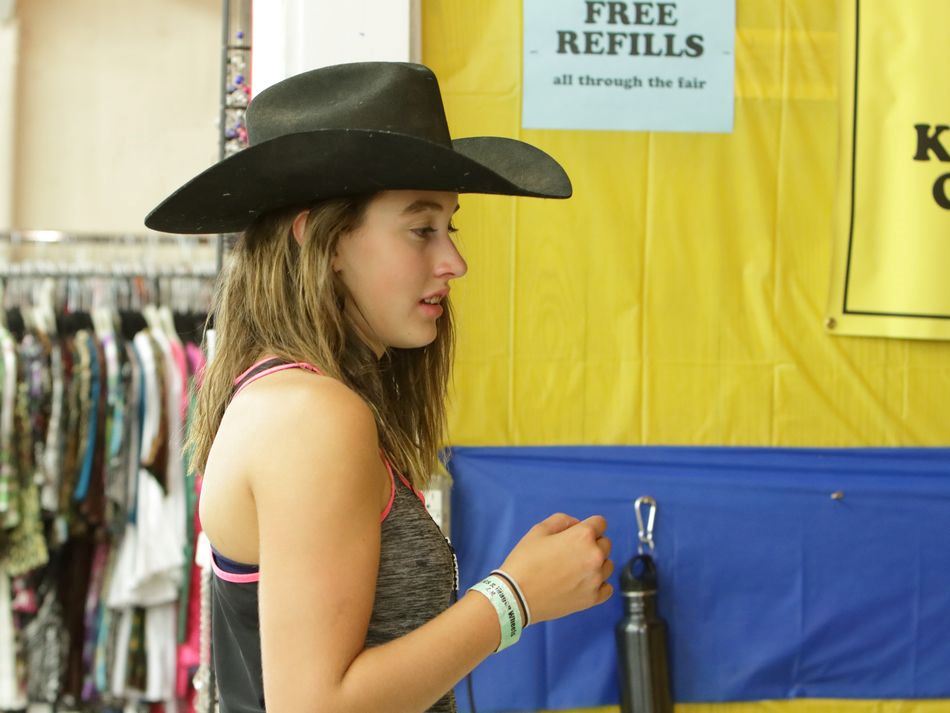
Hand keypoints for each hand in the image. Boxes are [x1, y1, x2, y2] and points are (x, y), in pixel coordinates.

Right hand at [497, 513, 613, 624]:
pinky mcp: (592, 599)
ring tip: (575, 568)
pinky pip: (607, 588)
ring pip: (608, 565)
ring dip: (597, 563)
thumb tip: (577, 525)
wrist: (515, 596)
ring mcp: (595, 580)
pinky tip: (583, 583)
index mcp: (583, 536)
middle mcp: (594, 556)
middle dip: (592, 543)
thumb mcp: (539, 530)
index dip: (588, 525)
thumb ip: (562, 520)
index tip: (578, 533)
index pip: (600, 523)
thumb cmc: (525, 561)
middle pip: (606, 544)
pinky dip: (598, 584)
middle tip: (571, 552)